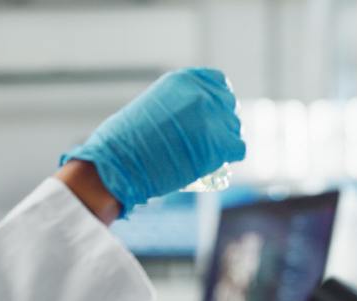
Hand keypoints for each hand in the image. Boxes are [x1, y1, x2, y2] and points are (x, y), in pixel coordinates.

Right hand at [59, 68, 245, 215]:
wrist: (119, 163)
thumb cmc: (124, 142)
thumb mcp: (150, 107)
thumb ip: (174, 106)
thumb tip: (188, 120)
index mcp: (184, 80)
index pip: (217, 82)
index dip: (215, 101)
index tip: (210, 115)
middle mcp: (202, 94)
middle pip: (227, 105)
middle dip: (220, 122)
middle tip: (209, 140)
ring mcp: (213, 118)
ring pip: (233, 127)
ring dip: (224, 140)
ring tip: (208, 154)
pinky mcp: (219, 144)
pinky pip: (237, 148)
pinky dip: (228, 157)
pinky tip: (214, 163)